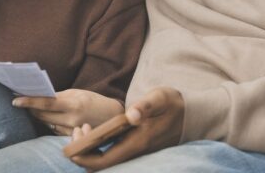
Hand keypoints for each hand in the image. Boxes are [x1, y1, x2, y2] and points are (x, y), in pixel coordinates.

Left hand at [12, 89, 122, 135]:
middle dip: (30, 108)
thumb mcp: (77, 93)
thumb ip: (58, 96)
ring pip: (47, 123)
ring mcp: (72, 130)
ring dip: (38, 116)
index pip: (46, 103)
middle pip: (43, 115)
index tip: (15, 100)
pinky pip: (54, 129)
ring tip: (30, 107)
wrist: (112, 116)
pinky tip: (45, 116)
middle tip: (19, 100)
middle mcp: (72, 120)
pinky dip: (49, 122)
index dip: (29, 102)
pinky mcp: (72, 137)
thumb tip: (39, 95)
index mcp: (73, 104)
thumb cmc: (93, 100)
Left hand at [69, 87, 184, 170]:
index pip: (104, 162)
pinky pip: (110, 155)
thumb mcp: (160, 97)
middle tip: (77, 130)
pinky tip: (95, 130)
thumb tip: (132, 114)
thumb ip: (146, 105)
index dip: (84, 158)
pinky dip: (97, 146)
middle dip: (82, 153)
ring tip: (83, 128)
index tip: (74, 140)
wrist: (190, 114)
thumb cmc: (172, 104)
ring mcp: (134, 152)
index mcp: (138, 142)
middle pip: (101, 166)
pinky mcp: (134, 148)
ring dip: (89, 149)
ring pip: (105, 161)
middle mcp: (134, 152)